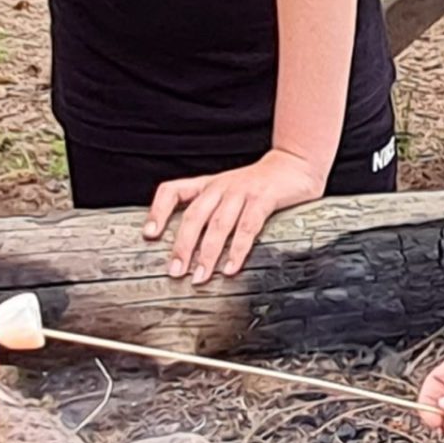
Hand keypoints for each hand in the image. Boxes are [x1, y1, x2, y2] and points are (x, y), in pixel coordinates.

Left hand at [145, 148, 324, 283]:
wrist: (294, 165)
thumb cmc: (258, 185)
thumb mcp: (227, 192)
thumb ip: (210, 212)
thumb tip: (188, 248)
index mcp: (206, 185)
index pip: (172, 190)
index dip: (157, 212)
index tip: (149, 236)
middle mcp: (220, 187)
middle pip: (194, 216)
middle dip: (183, 246)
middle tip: (175, 271)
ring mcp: (242, 192)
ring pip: (218, 225)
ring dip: (208, 254)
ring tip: (200, 277)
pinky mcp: (263, 199)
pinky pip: (247, 227)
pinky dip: (238, 250)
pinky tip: (231, 268)